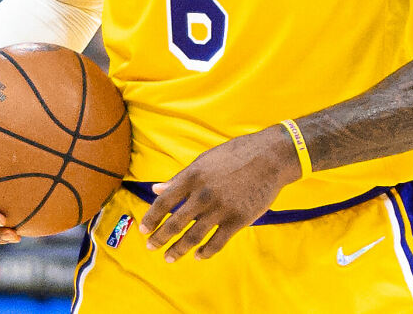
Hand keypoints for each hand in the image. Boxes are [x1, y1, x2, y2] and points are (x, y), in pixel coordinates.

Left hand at [139, 125, 299, 261]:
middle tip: (151, 248)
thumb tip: (156, 189)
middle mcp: (203, 194)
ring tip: (169, 258)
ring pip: (193, 236)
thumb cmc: (235, 155)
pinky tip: (198, 255)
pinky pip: (217, 242)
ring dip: (178, 250)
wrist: (269, 157)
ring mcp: (221, 208)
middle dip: (160, 238)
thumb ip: (180, 177)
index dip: (151, 217)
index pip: (165, 201)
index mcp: (193, 176)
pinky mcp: (238, 220)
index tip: (143, 230)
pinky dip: (205, 252)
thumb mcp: (204, 160)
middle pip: (175, 223)